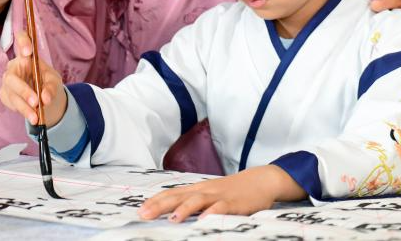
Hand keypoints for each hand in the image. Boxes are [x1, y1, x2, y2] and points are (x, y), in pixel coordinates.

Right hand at [0, 31, 66, 126]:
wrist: (44, 99)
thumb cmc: (48, 83)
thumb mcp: (55, 82)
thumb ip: (51, 88)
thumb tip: (45, 98)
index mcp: (27, 57)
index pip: (21, 40)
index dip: (22, 42)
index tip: (28, 52)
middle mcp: (14, 67)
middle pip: (12, 77)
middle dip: (23, 91)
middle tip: (36, 102)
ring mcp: (7, 82)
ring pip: (11, 93)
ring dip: (24, 106)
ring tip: (36, 117)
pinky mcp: (5, 95)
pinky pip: (10, 103)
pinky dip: (22, 110)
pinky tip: (31, 116)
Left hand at [138, 165, 303, 221]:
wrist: (260, 180)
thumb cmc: (233, 190)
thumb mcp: (211, 194)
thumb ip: (194, 201)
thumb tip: (173, 210)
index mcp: (197, 189)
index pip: (172, 193)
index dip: (155, 201)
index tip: (140, 209)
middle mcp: (204, 190)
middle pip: (179, 196)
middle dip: (160, 205)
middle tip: (143, 214)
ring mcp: (219, 196)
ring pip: (197, 201)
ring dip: (184, 209)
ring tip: (171, 219)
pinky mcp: (234, 203)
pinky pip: (221, 208)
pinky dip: (212, 213)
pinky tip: (204, 221)